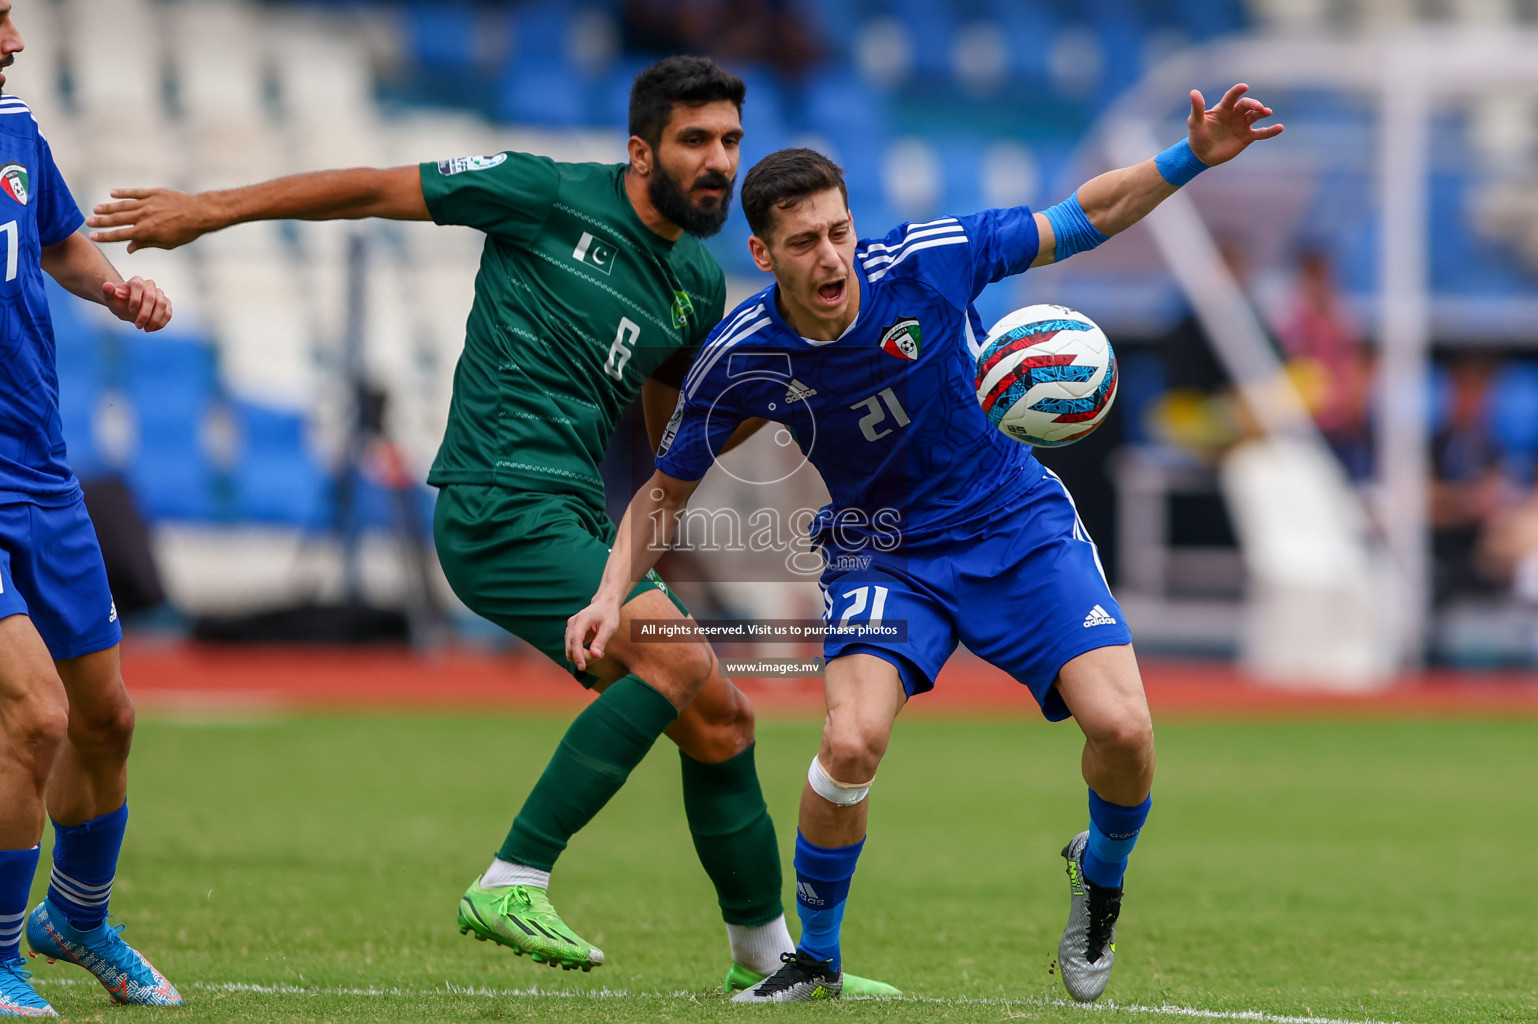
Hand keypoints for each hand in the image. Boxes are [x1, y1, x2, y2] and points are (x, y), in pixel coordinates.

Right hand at [88, 188, 208, 252]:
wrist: (201, 212)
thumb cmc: (186, 232)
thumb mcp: (166, 243)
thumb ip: (146, 244)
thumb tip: (129, 248)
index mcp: (146, 232)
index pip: (120, 235)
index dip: (105, 236)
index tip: (93, 236)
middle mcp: (143, 217)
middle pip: (117, 219)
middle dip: (101, 221)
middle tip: (87, 222)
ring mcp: (148, 203)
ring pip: (123, 205)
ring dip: (108, 207)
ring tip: (96, 209)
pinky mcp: (154, 193)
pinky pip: (135, 192)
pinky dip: (123, 193)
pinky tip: (112, 193)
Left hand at [102, 276, 171, 331]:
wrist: (129, 307)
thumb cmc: (119, 302)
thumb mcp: (111, 298)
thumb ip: (108, 292)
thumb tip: (107, 285)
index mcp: (136, 281)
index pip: (138, 286)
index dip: (135, 298)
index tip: (130, 311)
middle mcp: (150, 285)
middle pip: (152, 297)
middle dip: (145, 313)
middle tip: (138, 326)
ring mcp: (160, 294)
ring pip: (162, 304)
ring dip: (155, 319)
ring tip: (146, 329)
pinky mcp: (166, 304)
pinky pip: (168, 312)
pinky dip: (162, 322)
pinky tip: (152, 329)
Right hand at [565, 599, 620, 671]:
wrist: (604, 605)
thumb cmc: (608, 615)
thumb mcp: (610, 627)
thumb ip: (601, 641)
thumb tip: (595, 656)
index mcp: (581, 620)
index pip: (575, 640)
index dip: (578, 655)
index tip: (582, 667)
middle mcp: (572, 624)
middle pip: (571, 648)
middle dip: (584, 657)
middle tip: (601, 655)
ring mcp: (569, 629)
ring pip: (570, 651)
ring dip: (583, 657)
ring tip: (598, 651)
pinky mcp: (570, 635)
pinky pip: (572, 650)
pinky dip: (581, 654)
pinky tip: (594, 649)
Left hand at [1187, 84, 1283, 166]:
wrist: (1202, 155)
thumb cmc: (1197, 136)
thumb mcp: (1195, 122)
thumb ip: (1197, 108)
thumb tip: (1193, 92)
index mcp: (1223, 108)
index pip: (1231, 97)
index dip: (1237, 91)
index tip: (1244, 87)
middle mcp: (1235, 114)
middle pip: (1247, 105)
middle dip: (1253, 104)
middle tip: (1259, 107)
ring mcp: (1242, 125)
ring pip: (1255, 116)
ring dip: (1262, 113)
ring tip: (1268, 112)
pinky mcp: (1247, 137)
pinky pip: (1261, 133)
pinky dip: (1270, 131)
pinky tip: (1280, 128)